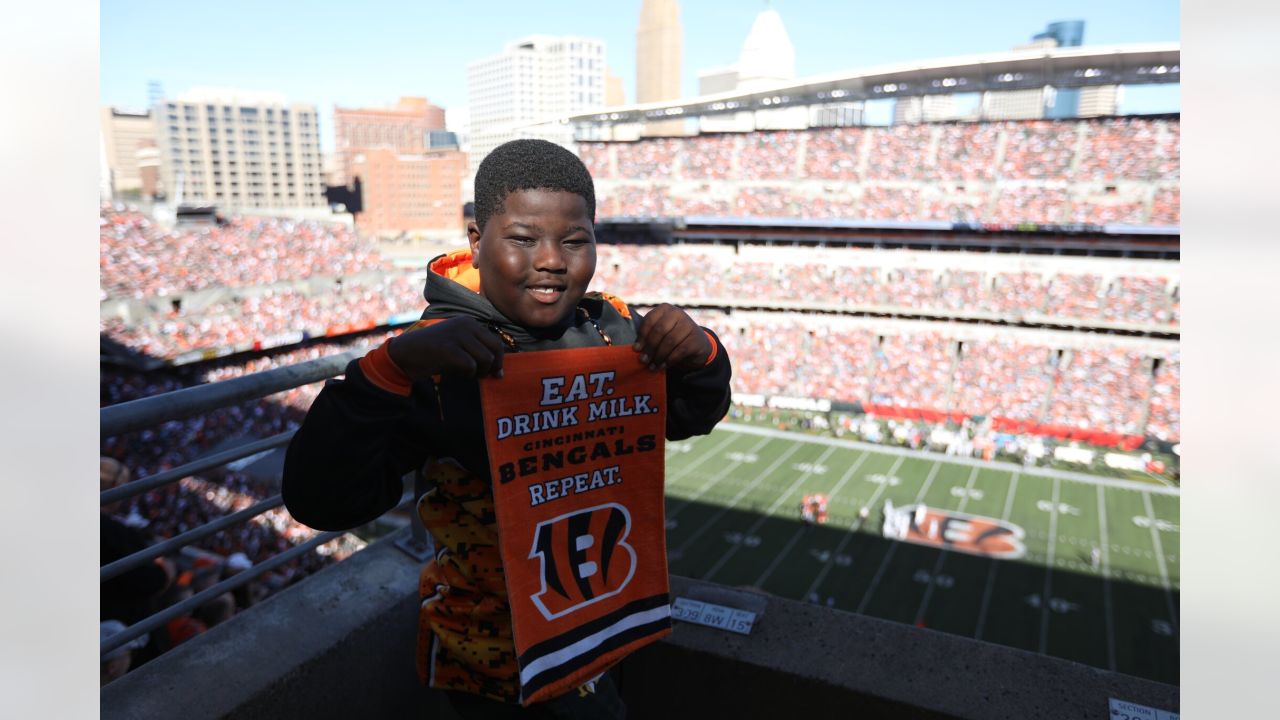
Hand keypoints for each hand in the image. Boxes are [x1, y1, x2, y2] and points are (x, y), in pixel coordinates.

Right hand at [387, 316, 505, 380]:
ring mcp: (457, 335)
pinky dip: (467, 374)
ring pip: (485, 358)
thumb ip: (476, 349)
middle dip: (493, 366)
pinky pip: (470, 366)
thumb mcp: (458, 344)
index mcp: (469, 322)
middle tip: (484, 376)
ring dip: (479, 372)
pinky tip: (457, 374)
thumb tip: (498, 366)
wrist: (406, 353)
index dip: (499, 360)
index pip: (496, 341)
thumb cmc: (434, 353)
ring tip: (467, 374)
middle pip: (495, 349)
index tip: (495, 372)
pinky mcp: (448, 348)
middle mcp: (465, 325)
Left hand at [633, 304, 711, 372]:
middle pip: (660, 330)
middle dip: (650, 347)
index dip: (642, 336)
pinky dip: (669, 360)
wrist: (696, 344)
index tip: (636, 349)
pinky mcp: (696, 339)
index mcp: (665, 309)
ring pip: (670, 341)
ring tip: (652, 366)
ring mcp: (689, 325)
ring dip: (659, 356)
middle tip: (643, 360)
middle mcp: (678, 314)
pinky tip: (663, 366)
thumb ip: (648, 336)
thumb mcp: (660, 332)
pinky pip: (680, 350)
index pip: (650, 320)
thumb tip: (636, 349)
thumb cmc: (671, 337)